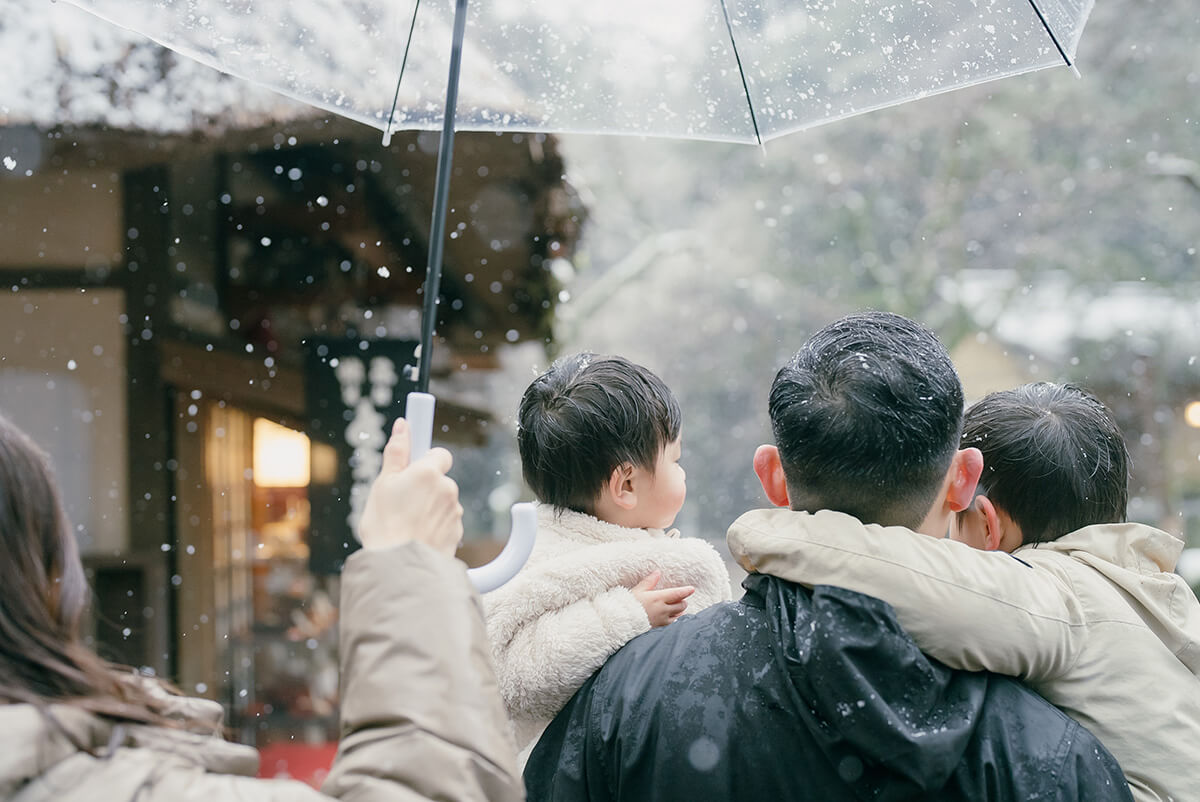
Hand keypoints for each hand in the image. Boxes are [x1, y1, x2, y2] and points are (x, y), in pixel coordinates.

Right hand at [356, 418, 463, 555]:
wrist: (398, 568)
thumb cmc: (385, 524)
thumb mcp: (383, 484)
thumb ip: (397, 453)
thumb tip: (403, 425)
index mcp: (429, 473)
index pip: (439, 454)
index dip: (426, 460)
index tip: (416, 465)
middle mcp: (448, 489)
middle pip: (440, 481)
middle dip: (425, 488)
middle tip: (401, 502)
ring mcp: (455, 512)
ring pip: (443, 503)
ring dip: (429, 509)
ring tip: (407, 525)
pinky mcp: (457, 533)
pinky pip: (446, 523)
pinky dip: (435, 528)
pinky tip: (417, 537)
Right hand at [631, 569, 694, 626]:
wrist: (622, 622)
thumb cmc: (628, 604)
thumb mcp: (638, 590)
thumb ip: (649, 581)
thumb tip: (657, 572)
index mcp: (658, 598)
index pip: (677, 594)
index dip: (686, 591)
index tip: (692, 589)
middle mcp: (663, 609)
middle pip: (681, 605)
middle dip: (683, 601)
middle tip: (681, 599)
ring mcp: (662, 620)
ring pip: (678, 615)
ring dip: (680, 611)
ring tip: (678, 609)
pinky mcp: (659, 628)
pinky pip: (672, 624)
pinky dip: (675, 620)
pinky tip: (673, 619)